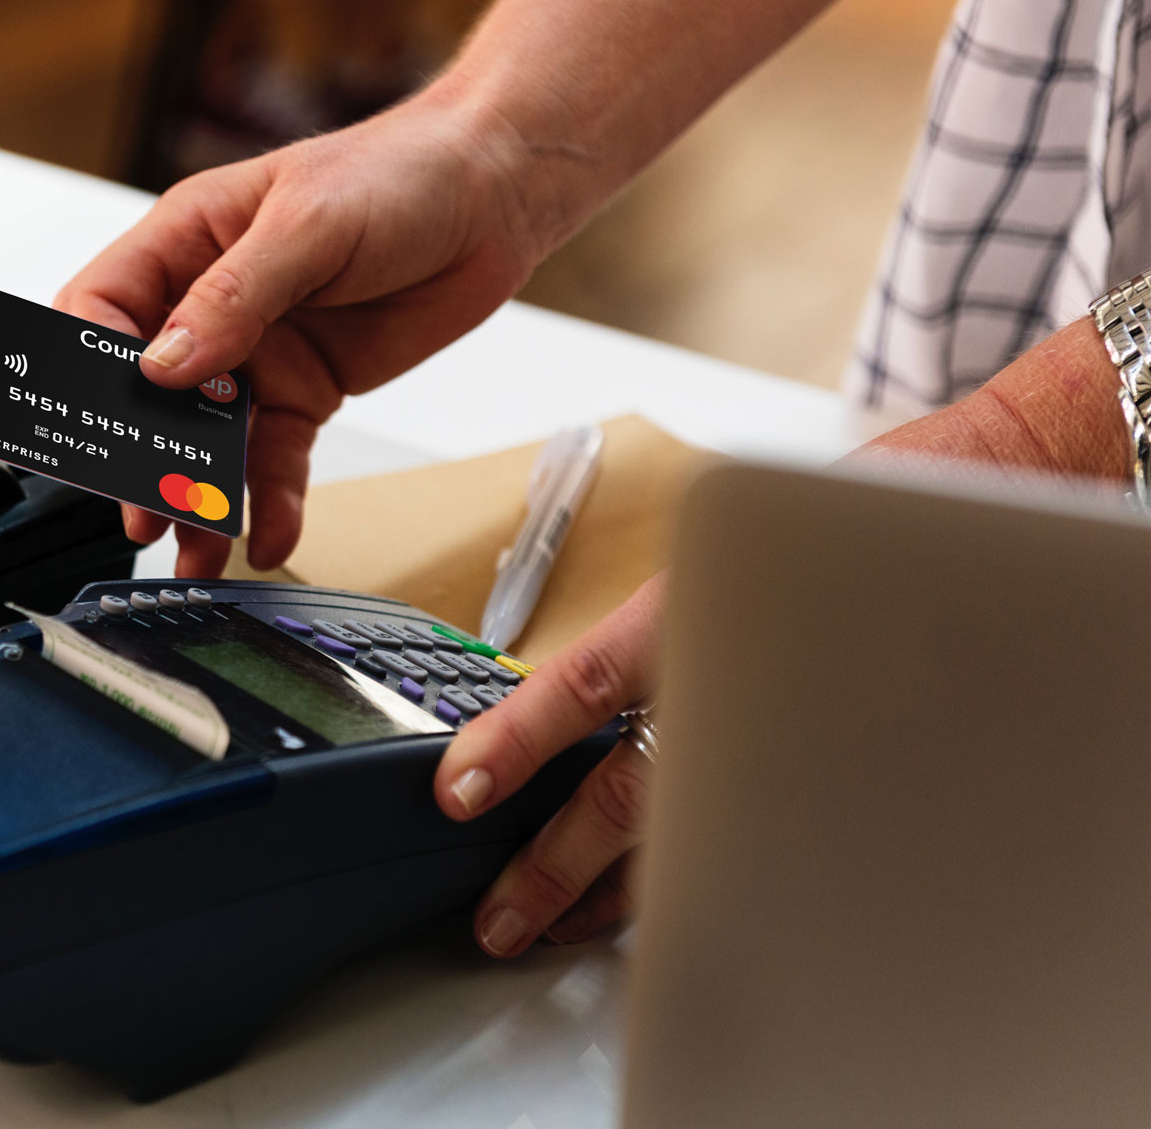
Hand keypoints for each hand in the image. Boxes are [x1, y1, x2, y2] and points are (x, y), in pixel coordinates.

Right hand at [55, 95, 545, 577]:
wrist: (494, 196)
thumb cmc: (398, 173)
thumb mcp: (306, 224)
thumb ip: (232, 297)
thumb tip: (162, 365)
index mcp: (186, 240)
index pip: (103, 307)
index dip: (88, 366)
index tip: (98, 422)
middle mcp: (210, 300)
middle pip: (147, 390)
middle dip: (140, 453)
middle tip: (141, 508)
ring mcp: (258, 351)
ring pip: (207, 437)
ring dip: (199, 493)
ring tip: (194, 547)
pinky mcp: (306, 390)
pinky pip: (277, 457)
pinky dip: (272, 501)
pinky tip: (268, 536)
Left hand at [431, 316, 1134, 955]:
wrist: (967, 500)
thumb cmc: (835, 521)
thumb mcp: (717, 551)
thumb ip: (646, 627)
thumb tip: (559, 702)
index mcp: (696, 609)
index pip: (585, 685)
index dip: (516, 740)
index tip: (459, 788)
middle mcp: (735, 674)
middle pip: (627, 792)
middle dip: (552, 864)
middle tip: (496, 912)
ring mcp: (786, 725)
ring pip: (684, 830)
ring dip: (610, 890)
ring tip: (551, 926)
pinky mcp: (826, 759)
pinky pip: (748, 834)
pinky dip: (693, 873)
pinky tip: (651, 900)